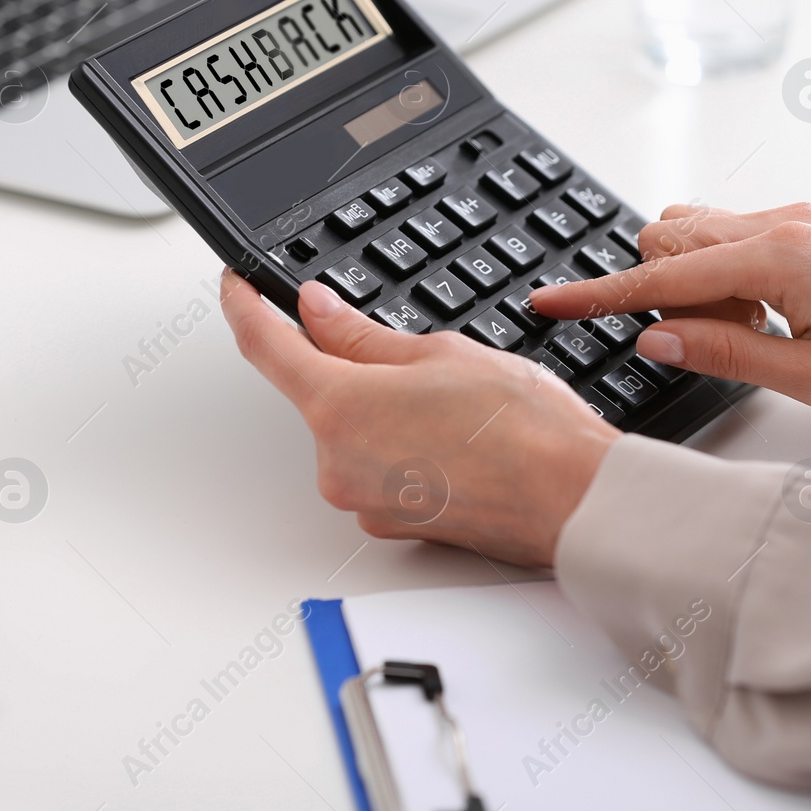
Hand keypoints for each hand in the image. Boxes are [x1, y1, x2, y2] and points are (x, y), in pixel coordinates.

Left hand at [220, 271, 618, 566]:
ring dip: (389, 413)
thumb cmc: (524, 432)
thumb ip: (361, 337)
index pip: (264, 346)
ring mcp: (363, 501)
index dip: (245, 305)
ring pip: (356, 435)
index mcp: (338, 407)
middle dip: (359, 370)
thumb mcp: (441, 354)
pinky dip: (408, 450)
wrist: (573, 499)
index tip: (237, 285)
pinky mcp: (393, 524)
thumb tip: (317, 313)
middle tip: (427, 361)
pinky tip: (462, 442)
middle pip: (321, 396)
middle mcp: (337, 464)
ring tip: (463, 409)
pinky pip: (382, 471)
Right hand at [531, 203, 810, 431]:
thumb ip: (726, 352)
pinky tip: (765, 321)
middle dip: (661, 288)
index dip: (600, 296)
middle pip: (671, 234)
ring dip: (694, 281)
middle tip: (708, 344)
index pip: (663, 276)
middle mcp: (788, 222)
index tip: (551, 304)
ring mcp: (801, 219)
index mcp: (784, 257)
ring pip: (699, 231)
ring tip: (747, 336)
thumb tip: (656, 336)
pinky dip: (724, 276)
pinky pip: (734, 238)